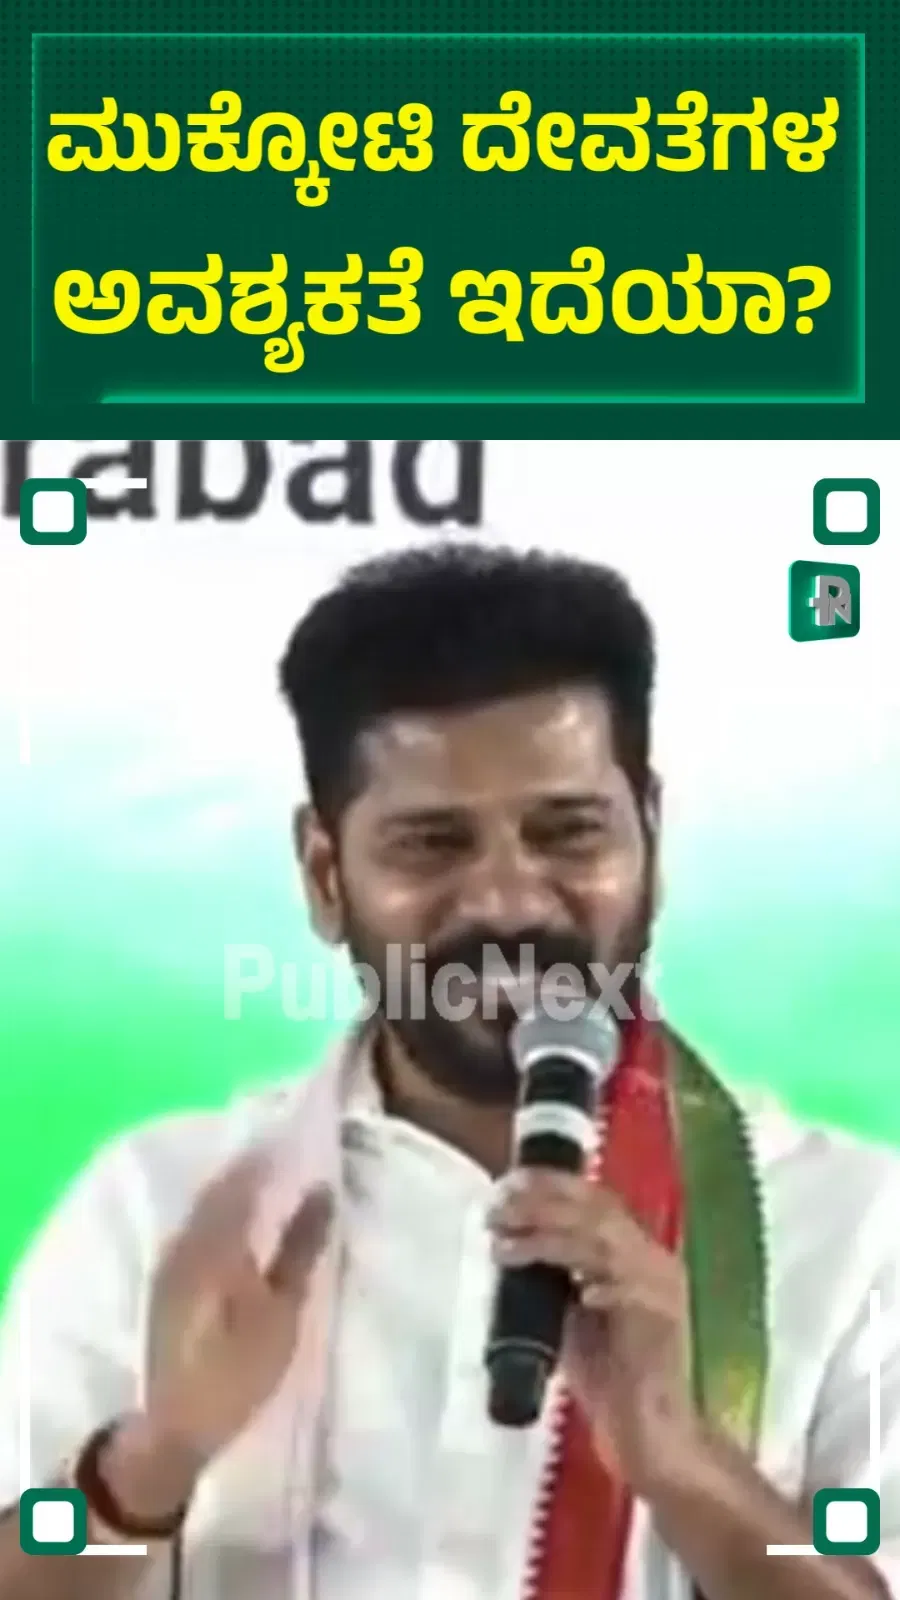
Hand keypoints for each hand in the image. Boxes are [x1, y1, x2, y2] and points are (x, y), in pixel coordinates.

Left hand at [141, 1154, 332, 1485]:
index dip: (268, 1155)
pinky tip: (241, 1228)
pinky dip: (221, 1216)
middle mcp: (184, 1240)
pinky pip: (195, 1228)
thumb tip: (321, 1189)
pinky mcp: (165, 1282)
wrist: (174, 1427)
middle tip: (290, 1159)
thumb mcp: (282, 1312)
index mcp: (214, 1241)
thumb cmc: (236, 1371)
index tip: (300, 1138)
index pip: (241, 1178)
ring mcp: (169, 1262)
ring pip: (204, 1208)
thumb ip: (300, 1246)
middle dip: (251, 1169)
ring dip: (234, 1193)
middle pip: (218, 1189)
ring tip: (272, 1188)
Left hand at [488, 1169, 695, 1496]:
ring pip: (600, 1238)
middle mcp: (653, 1260)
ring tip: (502, 1241)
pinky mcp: (660, 1315)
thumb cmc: (613, 1383)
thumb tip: (508, 1247)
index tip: (505, 1184)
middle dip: (541, 1201)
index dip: (549, 1186)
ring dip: (545, 1234)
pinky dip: (581, 1272)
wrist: (655, 1439)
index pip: (595, 1200)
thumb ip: (553, 1283)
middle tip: (496, 1206)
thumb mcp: (571, 1319)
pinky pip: (620, 1282)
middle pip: (597, 1208)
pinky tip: (547, 1273)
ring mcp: (660, 1285)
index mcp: (635, 1255)